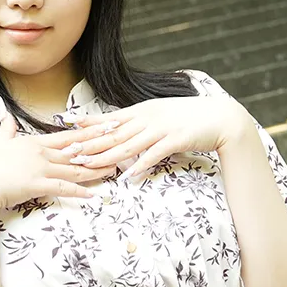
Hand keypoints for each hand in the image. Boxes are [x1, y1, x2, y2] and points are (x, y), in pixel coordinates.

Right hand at [0, 96, 118, 209]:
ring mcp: (40, 168)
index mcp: (33, 143)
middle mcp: (40, 153)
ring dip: (95, 170)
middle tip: (118, 139)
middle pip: (76, 150)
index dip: (87, 132)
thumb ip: (6, 130)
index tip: (104, 126)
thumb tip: (6, 115)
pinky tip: (92, 195)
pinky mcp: (37, 185)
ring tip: (113, 169)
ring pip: (74, 169)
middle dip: (99, 145)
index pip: (66, 136)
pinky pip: (63, 189)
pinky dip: (78, 193)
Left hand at [58, 95, 252, 181]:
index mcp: (142, 110)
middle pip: (113, 133)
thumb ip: (140, 121)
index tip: (66, 127)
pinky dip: (139, 164)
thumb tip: (120, 129)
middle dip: (89, 144)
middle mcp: (148, 118)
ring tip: (88, 166)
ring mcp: (161, 128)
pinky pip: (154, 154)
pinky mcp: (176, 140)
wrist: (221, 116)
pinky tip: (127, 175)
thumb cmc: (189, 117)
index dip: (88, 124)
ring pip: (128, 144)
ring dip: (106, 156)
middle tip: (68, 152)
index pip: (109, 118)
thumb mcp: (160, 114)